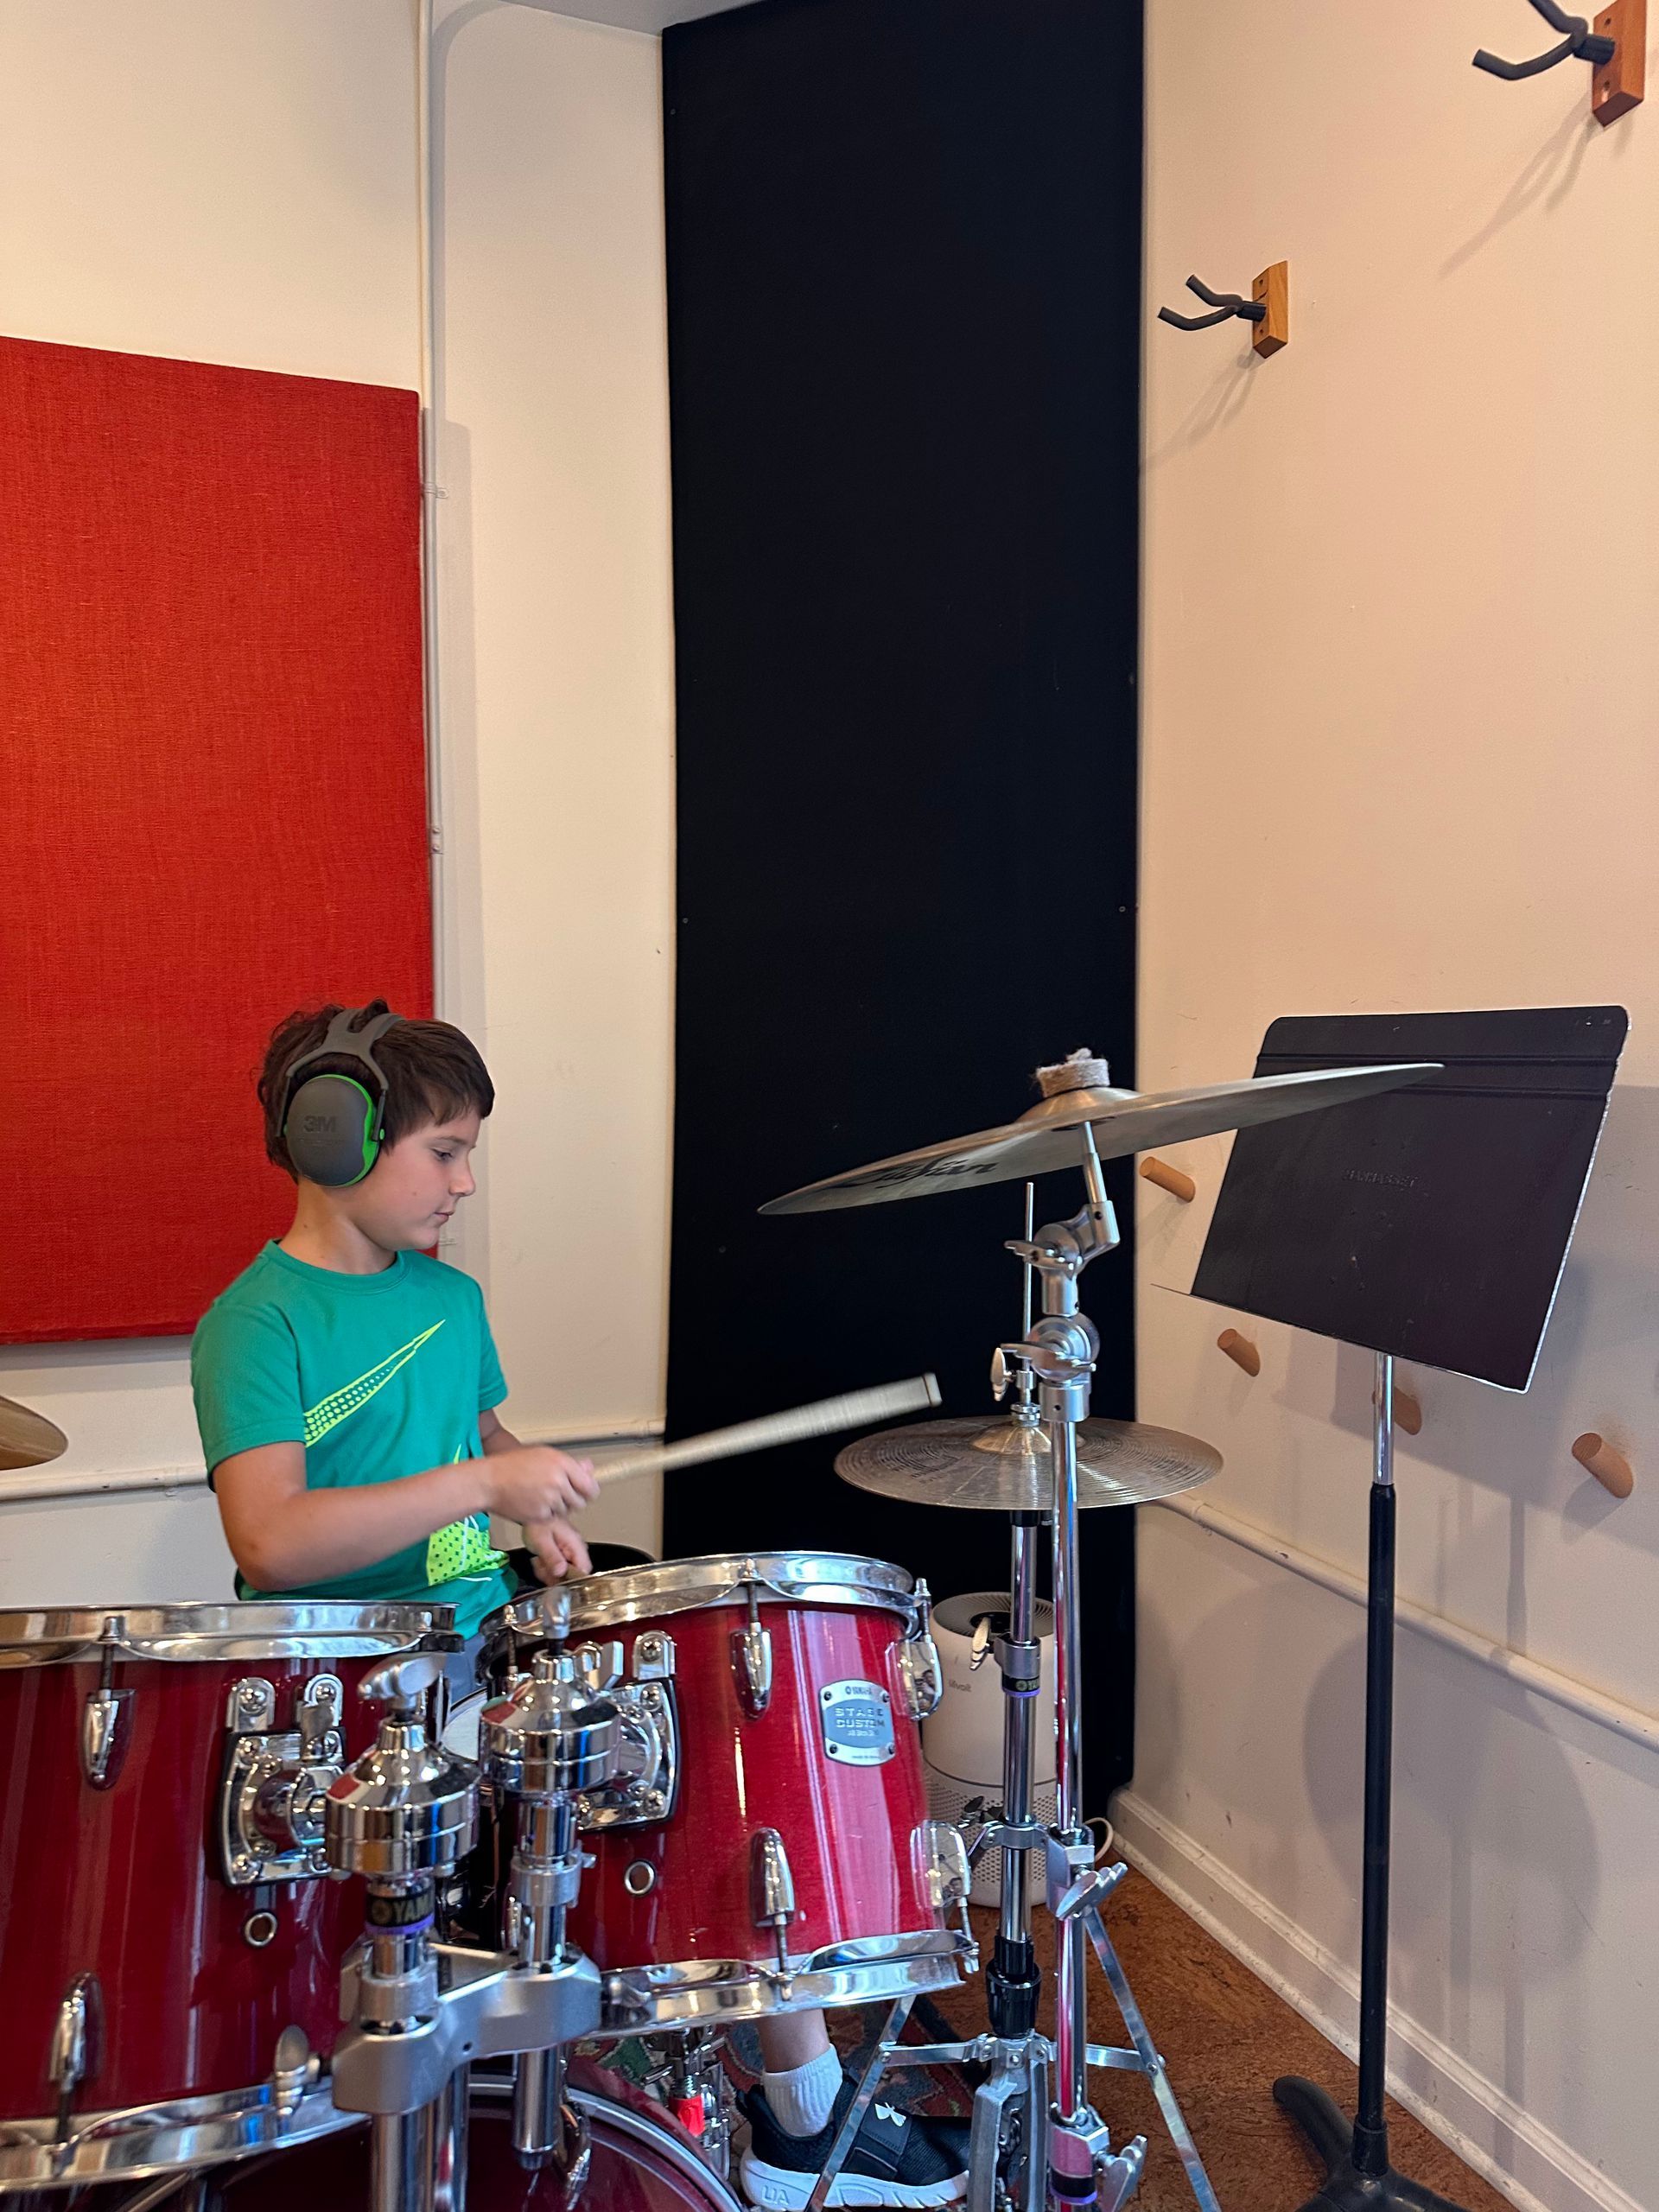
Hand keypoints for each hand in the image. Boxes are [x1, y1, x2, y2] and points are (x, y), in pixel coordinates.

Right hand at [483, 1445, 598, 1524]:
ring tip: (540, 1496)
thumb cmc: (511, 1466)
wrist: (488, 1481)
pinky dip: (546, 1515)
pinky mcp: (540, 1515)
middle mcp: (558, 1481)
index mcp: (561, 1463)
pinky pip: (552, 1518)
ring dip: (558, 1508)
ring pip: (566, 1511)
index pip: (589, 1485)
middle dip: (572, 1501)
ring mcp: (549, 1499)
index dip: (589, 1491)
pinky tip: (533, 1503)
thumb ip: (568, 1464)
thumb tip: (588, 1468)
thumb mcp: (542, 1455)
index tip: (586, 1493)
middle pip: (580, 1502)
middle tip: (558, 1495)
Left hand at [525, 1515, 592, 1581]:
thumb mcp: (542, 1541)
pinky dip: (548, 1569)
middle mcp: (577, 1550)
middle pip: (574, 1574)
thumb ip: (552, 1556)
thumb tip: (561, 1572)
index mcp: (576, 1545)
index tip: (557, 1580)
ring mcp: (571, 1553)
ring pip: (565, 1574)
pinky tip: (540, 1561)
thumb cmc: (538, 1524)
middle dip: (555, 1576)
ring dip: (549, 1573)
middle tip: (541, 1568)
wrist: (534, 1516)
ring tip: (538, 1562)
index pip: (584, 1569)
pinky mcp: (564, 1555)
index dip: (572, 1579)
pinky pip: (559, 1569)